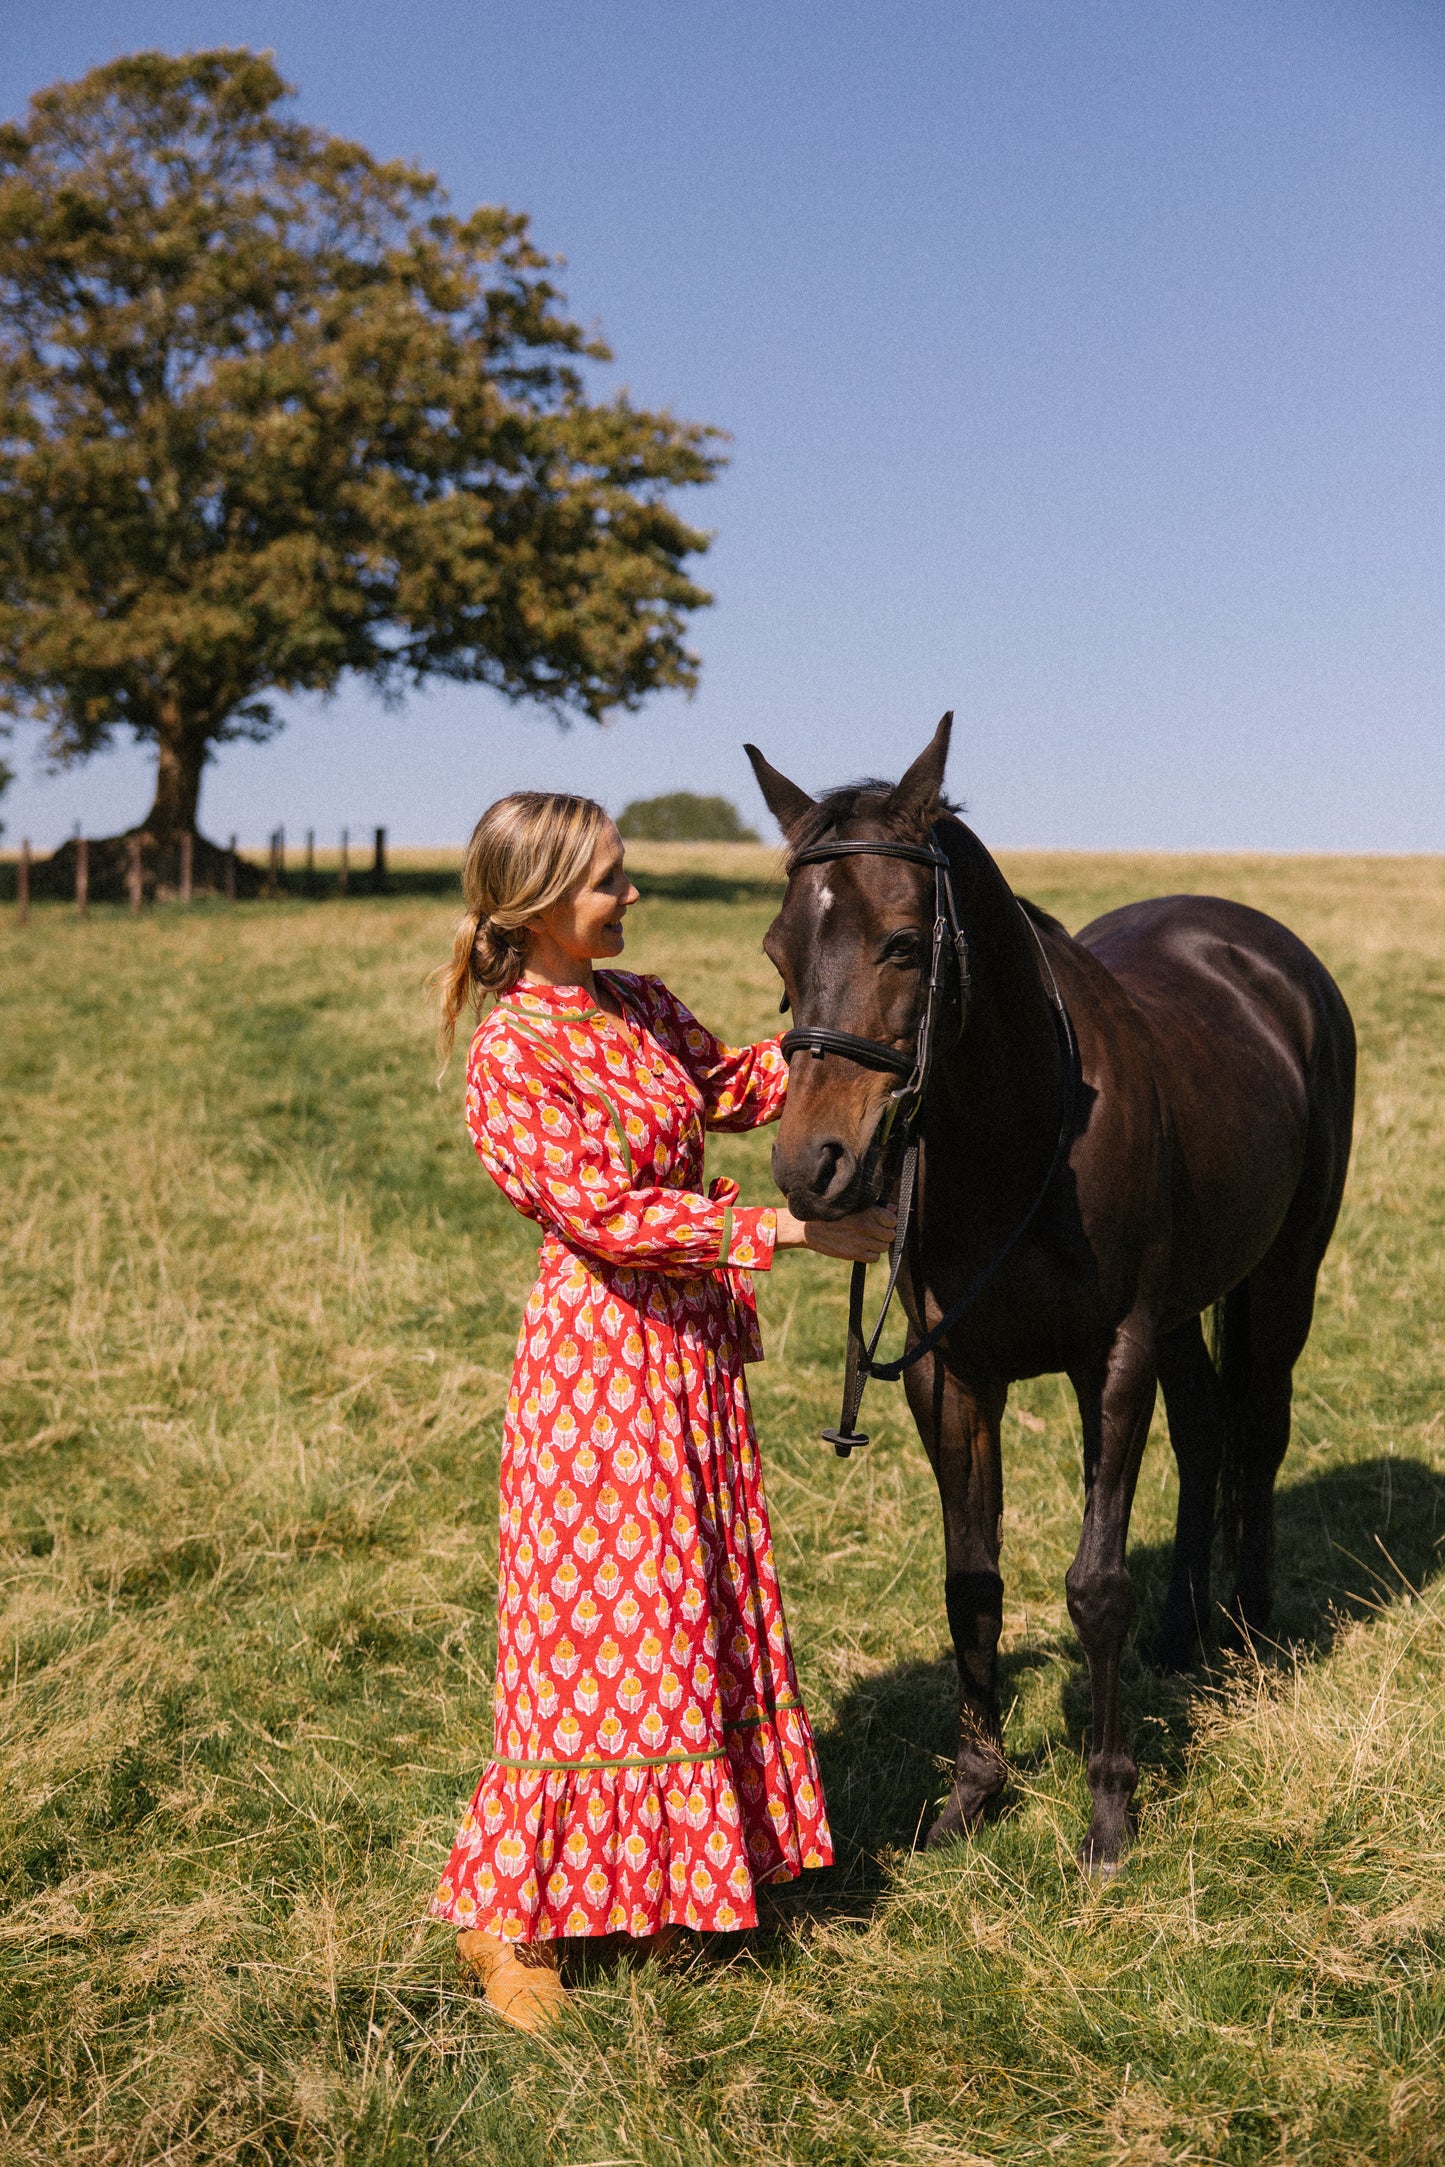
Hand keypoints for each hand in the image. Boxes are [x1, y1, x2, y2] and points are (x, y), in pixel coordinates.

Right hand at [775, 1203, 896, 1262]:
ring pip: (883, 1247)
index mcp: (868, 1211)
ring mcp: (861, 1241)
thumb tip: (894, 1208)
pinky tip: (861, 1248)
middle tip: (874, 1232)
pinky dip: (871, 1254)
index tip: (881, 1222)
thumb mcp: (852, 1205)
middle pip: (890, 1235)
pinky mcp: (854, 1254)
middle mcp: (866, 1226)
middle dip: (884, 1234)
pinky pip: (874, 1258)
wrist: (808, 1227)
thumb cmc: (831, 1213)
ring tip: (866, 1239)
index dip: (888, 1222)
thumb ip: (875, 1207)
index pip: (892, 1220)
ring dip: (877, 1245)